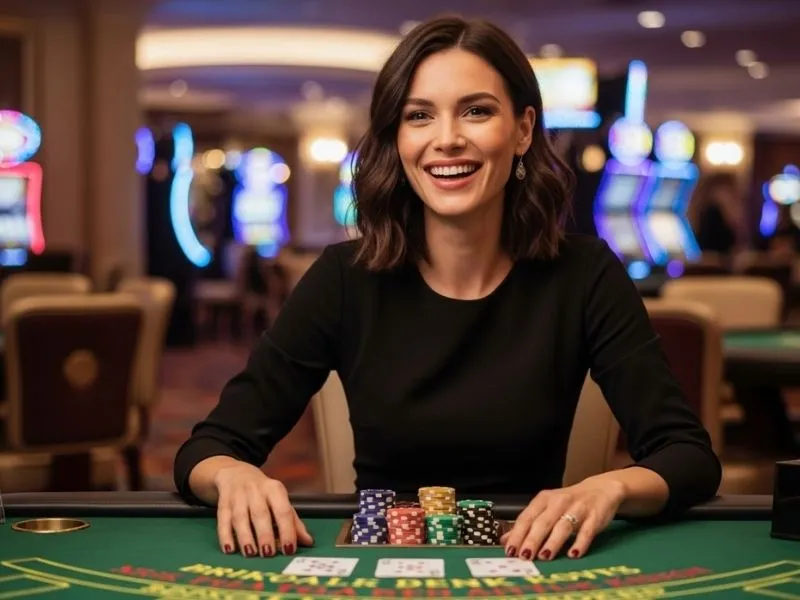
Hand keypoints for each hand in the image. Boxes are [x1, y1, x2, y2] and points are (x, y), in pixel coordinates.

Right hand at [214, 461, 313, 557]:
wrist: (235, 474)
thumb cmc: (263, 492)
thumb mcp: (279, 500)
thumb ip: (293, 521)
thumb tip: (308, 542)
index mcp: (274, 489)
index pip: (283, 510)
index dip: (287, 530)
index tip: (289, 550)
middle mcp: (256, 490)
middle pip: (260, 513)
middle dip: (265, 534)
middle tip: (268, 553)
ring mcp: (238, 496)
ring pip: (240, 517)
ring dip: (245, 537)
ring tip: (250, 553)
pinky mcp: (223, 503)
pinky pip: (222, 520)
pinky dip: (225, 535)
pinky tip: (229, 549)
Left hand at [501, 478, 624, 560]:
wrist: (600, 489)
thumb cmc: (568, 503)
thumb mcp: (546, 509)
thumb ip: (528, 524)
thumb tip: (505, 541)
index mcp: (544, 499)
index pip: (527, 517)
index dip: (518, 534)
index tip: (510, 550)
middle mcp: (559, 502)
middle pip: (543, 522)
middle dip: (532, 539)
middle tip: (524, 556)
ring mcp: (578, 508)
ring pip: (563, 526)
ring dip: (553, 542)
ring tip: (544, 556)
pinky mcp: (594, 516)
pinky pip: (586, 531)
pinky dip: (579, 543)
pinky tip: (573, 554)